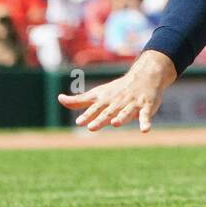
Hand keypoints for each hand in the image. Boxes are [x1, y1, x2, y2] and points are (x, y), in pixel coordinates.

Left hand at [57, 50, 175, 132]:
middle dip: (100, 119)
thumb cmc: (117, 89)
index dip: (87, 115)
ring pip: (126, 112)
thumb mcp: (97, 93)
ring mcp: (132, 104)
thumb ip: (79, 100)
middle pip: (108, 112)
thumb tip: (59, 99)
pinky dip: (145, 123)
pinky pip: (146, 116)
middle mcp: (117, 102)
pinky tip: (145, 130)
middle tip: (92, 127)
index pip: (94, 109)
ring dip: (121, 118)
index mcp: (106, 100)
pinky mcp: (146, 107)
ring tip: (115, 123)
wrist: (144, 76)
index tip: (79, 122)